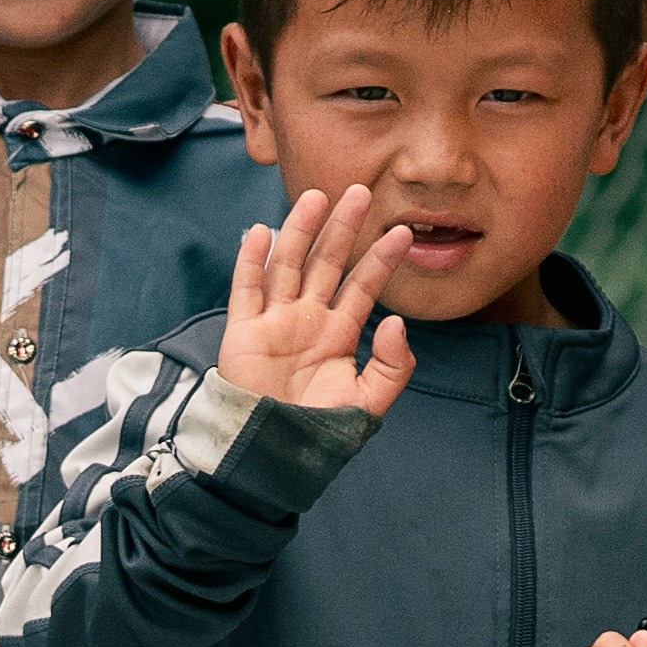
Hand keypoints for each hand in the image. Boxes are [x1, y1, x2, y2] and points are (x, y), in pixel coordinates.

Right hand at [220, 186, 415, 421]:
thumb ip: (393, 367)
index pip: (363, 286)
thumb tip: (397, 323)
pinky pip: (246, 290)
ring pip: (288, 266)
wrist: (274, 455)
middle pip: (327, 263)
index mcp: (338, 333)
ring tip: (315, 197)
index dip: (381, 259)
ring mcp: (274, 323)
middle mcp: (307, 320)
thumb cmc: (319, 431)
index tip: (403, 233)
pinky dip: (251, 261)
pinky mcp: (243, 333)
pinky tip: (261, 232)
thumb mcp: (369, 402)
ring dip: (300, 231)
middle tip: (360, 191)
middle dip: (343, 228)